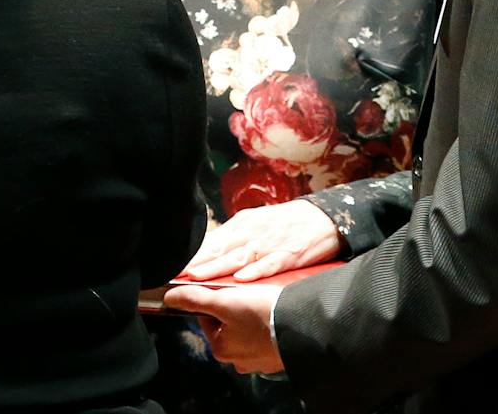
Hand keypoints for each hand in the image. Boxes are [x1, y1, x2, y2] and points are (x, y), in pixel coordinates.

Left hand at [164, 284, 283, 374]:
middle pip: (226, 325)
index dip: (216, 299)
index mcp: (220, 348)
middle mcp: (236, 360)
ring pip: (246, 332)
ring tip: (263, 305)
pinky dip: (267, 328)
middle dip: (235, 310)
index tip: (230, 292)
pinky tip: (274, 317)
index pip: (207, 317)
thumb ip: (195, 299)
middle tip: (249, 297)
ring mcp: (257, 361)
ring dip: (251, 319)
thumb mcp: (225, 301)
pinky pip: (265, 338)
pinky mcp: (275, 357)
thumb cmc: (263, 315)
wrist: (303, 329)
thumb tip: (170, 298)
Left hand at [184, 199, 340, 280]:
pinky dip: (257, 271)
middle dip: (199, 263)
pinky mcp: (290, 253)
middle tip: (177, 275)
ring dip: (219, 267)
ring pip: (241, 256)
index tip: (173, 267)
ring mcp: (271, 243)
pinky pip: (271, 263)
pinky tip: (242, 279)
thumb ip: (232, 240)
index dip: (193, 256)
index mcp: (243, 225)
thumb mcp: (255, 224)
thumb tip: (206, 255)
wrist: (325, 218)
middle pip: (221, 249)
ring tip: (199, 278)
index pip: (212, 241)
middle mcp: (253, 232)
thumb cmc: (286, 223)